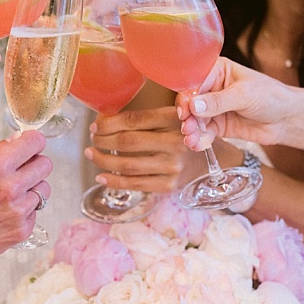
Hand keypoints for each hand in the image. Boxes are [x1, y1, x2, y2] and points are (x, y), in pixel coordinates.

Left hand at [85, 106, 201, 193]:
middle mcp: (175, 142)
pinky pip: (135, 184)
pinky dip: (114, 181)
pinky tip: (100, 176)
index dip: (108, 123)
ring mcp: (173, 166)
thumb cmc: (182, 135)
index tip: (95, 126)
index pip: (134, 120)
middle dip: (103, 140)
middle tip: (93, 138)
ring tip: (91, 153)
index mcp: (174, 119)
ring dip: (103, 160)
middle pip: (128, 142)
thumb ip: (144, 119)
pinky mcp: (169, 184)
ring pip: (128, 165)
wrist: (213, 160)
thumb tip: (103, 121)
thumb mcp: (171, 118)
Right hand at [176, 57, 301, 150]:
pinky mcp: (218, 125)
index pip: (194, 82)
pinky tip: (197, 144)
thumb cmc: (272, 97)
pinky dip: (198, 139)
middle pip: (190, 102)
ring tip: (192, 139)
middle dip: (187, 116)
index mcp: (218, 71)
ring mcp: (214, 108)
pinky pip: (203, 132)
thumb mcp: (245, 95)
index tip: (186, 110)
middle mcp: (212, 88)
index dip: (187, 96)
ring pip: (194, 118)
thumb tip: (194, 106)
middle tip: (188, 128)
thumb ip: (218, 101)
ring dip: (191, 130)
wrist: (289, 120)